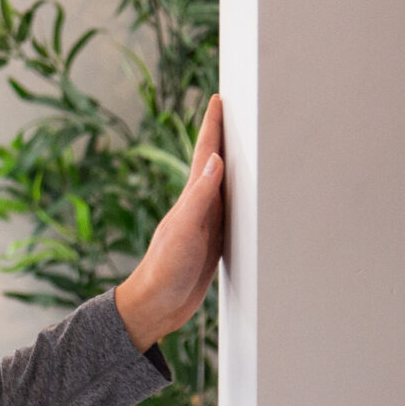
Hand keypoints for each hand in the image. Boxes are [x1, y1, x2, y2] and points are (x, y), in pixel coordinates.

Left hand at [116, 94, 226, 351]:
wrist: (155, 307)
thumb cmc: (165, 269)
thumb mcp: (185, 230)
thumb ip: (200, 196)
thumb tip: (216, 158)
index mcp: (192, 198)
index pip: (206, 153)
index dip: (213, 126)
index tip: (219, 98)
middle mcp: (199, 206)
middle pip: (217, 163)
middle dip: (227, 137)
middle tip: (239, 113)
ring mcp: (206, 224)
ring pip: (226, 186)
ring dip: (237, 165)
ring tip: (249, 146)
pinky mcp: (213, 243)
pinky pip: (233, 212)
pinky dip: (242, 199)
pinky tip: (248, 199)